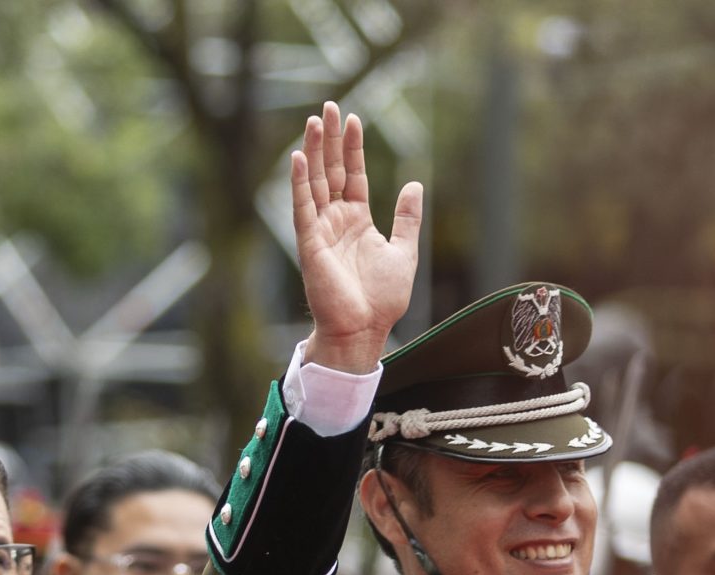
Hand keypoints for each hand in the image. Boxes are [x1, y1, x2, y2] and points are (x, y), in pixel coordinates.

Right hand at [291, 101, 423, 374]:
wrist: (365, 328)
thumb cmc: (382, 299)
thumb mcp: (404, 251)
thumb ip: (407, 217)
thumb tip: (415, 184)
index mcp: (357, 221)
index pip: (353, 175)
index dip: (353, 147)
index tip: (353, 118)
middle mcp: (336, 221)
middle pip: (331, 171)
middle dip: (330, 139)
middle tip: (329, 107)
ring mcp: (321, 230)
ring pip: (315, 182)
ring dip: (313, 151)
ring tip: (314, 120)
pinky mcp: (310, 244)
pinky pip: (302, 208)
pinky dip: (299, 183)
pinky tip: (299, 158)